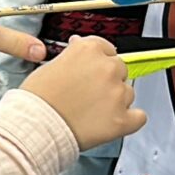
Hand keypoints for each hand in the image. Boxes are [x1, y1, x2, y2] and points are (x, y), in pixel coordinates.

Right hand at [20, 36, 144, 149]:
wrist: (35, 128)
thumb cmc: (38, 99)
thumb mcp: (50, 64)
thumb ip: (72, 54)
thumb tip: (79, 46)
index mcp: (90, 50)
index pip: (106, 49)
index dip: (98, 62)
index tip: (93, 70)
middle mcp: (107, 67)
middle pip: (120, 69)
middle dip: (107, 81)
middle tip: (89, 94)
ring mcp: (118, 94)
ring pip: (128, 93)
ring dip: (115, 100)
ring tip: (93, 111)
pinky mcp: (123, 119)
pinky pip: (139, 117)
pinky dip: (130, 120)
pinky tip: (115, 121)